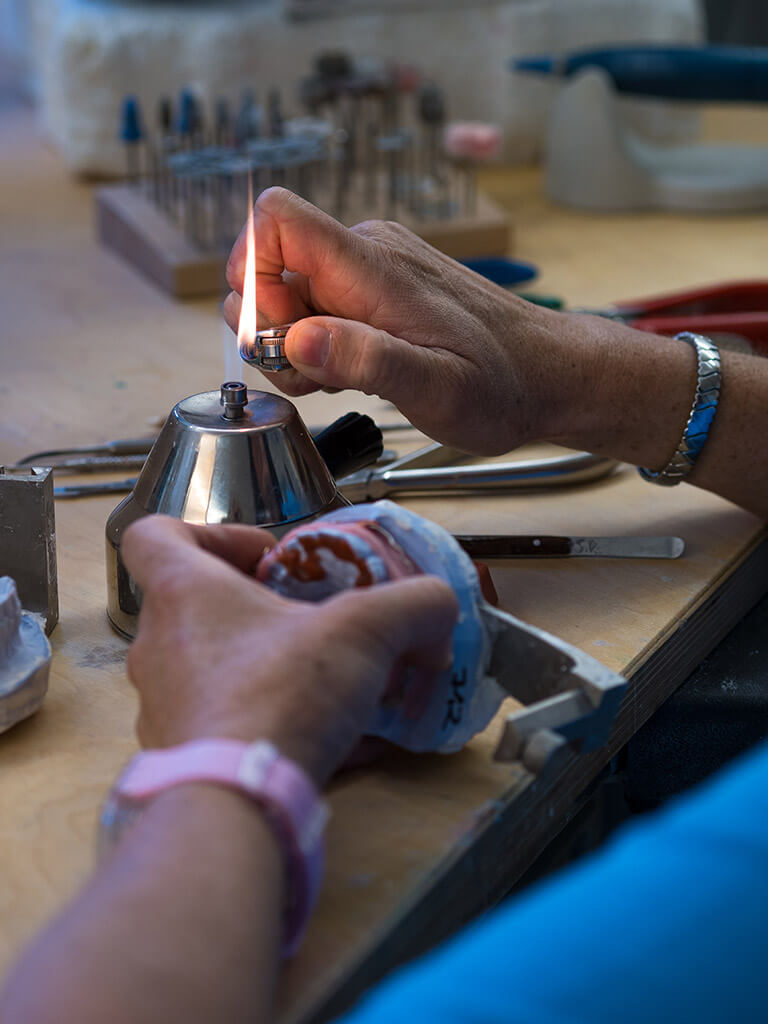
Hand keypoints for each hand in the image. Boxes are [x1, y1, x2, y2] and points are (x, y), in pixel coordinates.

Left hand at [121, 516, 456, 786]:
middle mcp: (158, 646)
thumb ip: (414, 604)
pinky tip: (328, 739)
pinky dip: (270, 720)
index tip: (266, 557)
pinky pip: (227, 721)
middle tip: (311, 621)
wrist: (238, 803)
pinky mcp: (181, 755)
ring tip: (327, 684)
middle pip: (196, 604)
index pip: (155, 533)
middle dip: (258, 608)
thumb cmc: (281, 695)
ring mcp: (163, 706)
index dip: (211, 532)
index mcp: (183, 594)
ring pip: (212, 666)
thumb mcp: (365, 630)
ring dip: (265, 664)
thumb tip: (439, 606)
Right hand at [223, 187, 568, 455]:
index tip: (273, 335)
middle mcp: (364, 255)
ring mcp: (370, 271)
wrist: (547, 374)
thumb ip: (368, 361)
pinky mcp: (376, 290)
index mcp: (372, 267)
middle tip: (315, 378)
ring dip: (292, 345)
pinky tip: (353, 372)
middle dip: (268, 329)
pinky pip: (317, 306)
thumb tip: (297, 340)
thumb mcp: (439, 389)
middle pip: (268, 267)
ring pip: (288, 293)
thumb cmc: (503, 385)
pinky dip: (317, 345)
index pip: (275, 219)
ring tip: (342, 380)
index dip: (250, 271)